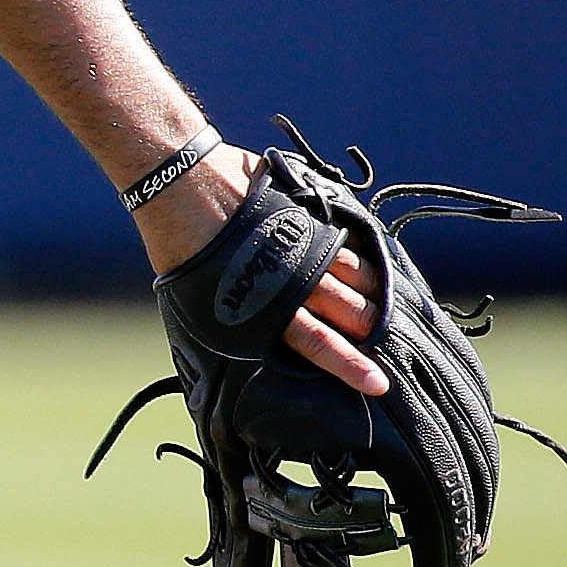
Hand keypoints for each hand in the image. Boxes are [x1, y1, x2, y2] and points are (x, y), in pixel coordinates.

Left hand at [136, 144, 388, 397]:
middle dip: (371, 327)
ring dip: (374, 291)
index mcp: (266, 308)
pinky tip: (377, 260)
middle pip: (350, 311)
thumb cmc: (180, 249)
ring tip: (386, 303)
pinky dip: (365, 251)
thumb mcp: (196, 302)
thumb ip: (232, 327)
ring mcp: (306, 244)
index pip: (318, 344)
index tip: (377, 383)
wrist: (181, 184)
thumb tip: (238, 357)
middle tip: (385, 337)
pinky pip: (349, 236)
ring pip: (357, 275)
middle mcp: (294, 280)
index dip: (350, 366)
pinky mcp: (309, 214)